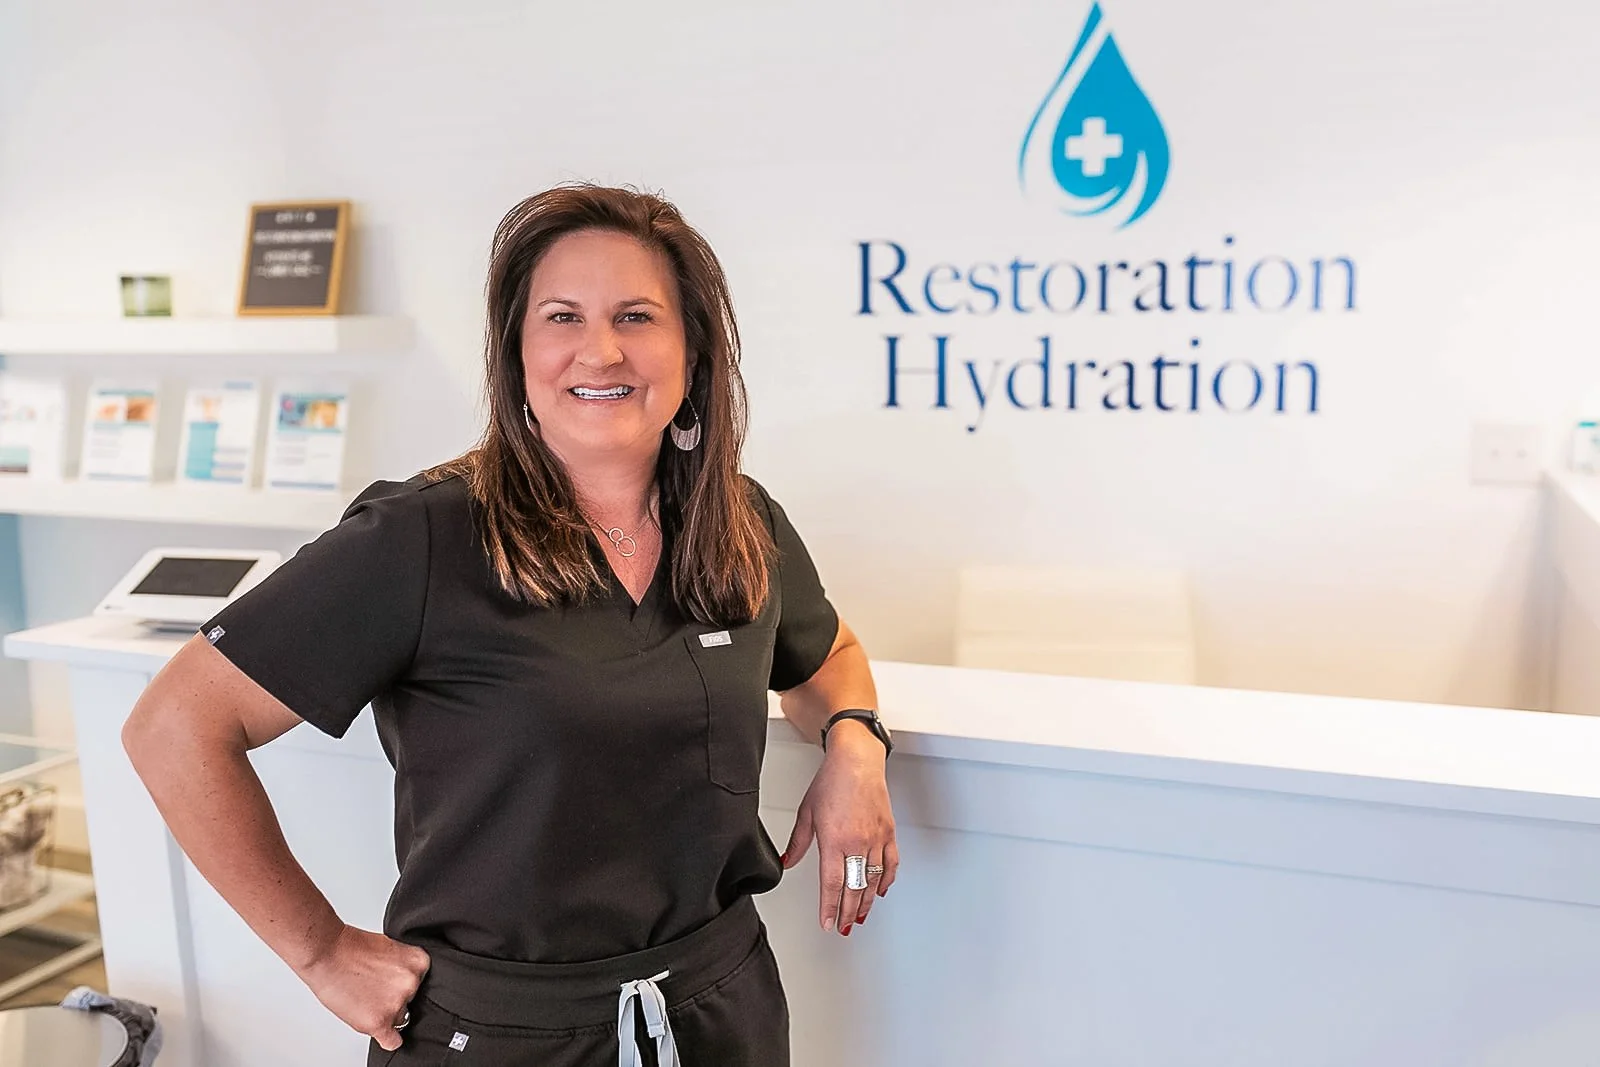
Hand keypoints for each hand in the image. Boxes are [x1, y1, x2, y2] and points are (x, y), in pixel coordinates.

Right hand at [295, 924, 430, 1051]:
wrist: (326, 953)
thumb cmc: (350, 947)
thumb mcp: (391, 948)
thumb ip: (404, 966)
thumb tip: (407, 981)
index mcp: (419, 963)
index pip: (421, 983)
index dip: (403, 983)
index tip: (392, 982)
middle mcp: (412, 983)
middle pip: (410, 1001)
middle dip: (393, 996)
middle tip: (373, 987)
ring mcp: (396, 1004)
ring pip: (398, 1018)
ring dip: (385, 1012)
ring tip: (364, 996)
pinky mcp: (378, 1021)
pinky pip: (392, 1042)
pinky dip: (388, 1039)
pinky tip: (379, 1030)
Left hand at [779, 721, 897, 935]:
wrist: (857, 760)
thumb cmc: (832, 781)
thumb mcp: (807, 812)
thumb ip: (798, 842)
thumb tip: (788, 860)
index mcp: (834, 840)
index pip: (832, 884)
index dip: (829, 908)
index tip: (827, 923)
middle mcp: (857, 843)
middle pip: (853, 888)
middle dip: (847, 912)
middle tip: (842, 927)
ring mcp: (876, 839)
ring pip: (872, 880)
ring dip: (865, 902)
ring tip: (858, 917)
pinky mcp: (889, 832)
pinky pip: (890, 864)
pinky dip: (886, 880)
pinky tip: (880, 891)